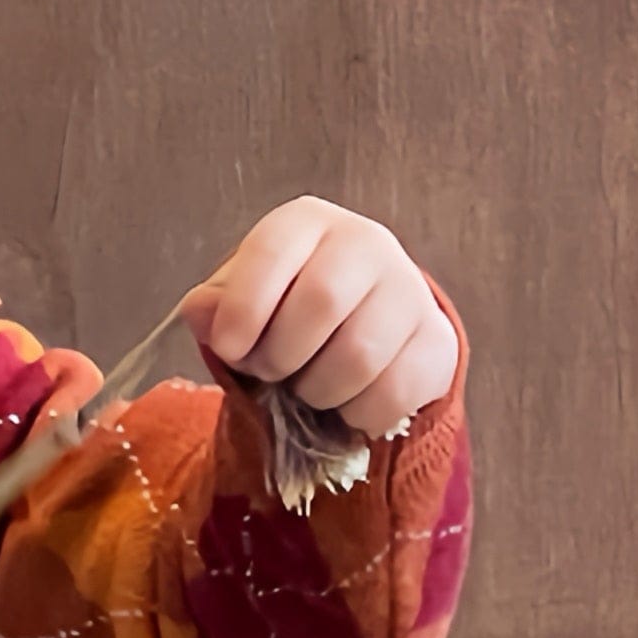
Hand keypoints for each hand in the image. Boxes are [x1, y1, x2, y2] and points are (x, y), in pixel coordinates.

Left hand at [182, 202, 458, 442]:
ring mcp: (410, 290)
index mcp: (308, 224)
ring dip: (317, 390)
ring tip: (308, 385)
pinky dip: (356, 414)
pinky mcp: (436, 340)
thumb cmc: (287, 308)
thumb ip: (217, 305)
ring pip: (360, 355)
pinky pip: (392, 393)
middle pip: (322, 302)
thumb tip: (201, 312)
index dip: (243, 309)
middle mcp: (367, 243)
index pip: (273, 252)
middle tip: (271, 371)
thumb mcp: (243, 297)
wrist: (362, 325)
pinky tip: (346, 400)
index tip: (230, 347)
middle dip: (281, 354)